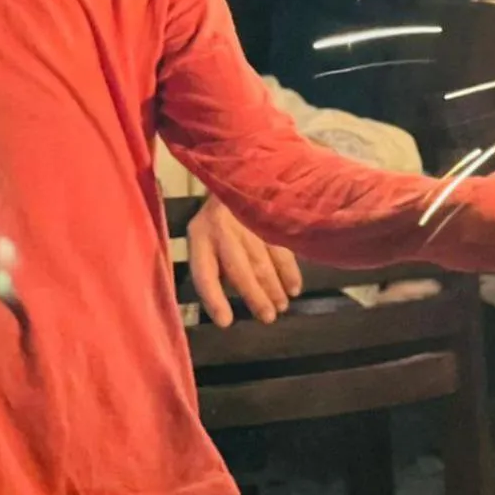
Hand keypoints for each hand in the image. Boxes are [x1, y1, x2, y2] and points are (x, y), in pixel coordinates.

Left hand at [187, 195, 302, 325]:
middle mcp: (222, 228)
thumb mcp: (203, 239)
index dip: (214, 299)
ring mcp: (247, 221)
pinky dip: (289, 270)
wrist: (235, 172)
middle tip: (268, 317)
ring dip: (274, 286)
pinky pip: (280, 248)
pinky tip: (294, 288)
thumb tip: (226, 304)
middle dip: (255, 295)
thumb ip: (213, 268)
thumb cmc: (217, 219)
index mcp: (200, 236)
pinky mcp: (267, 217)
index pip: (204, 272)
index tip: (226, 321)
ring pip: (262, 260)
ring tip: (281, 306)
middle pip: (239, 268)